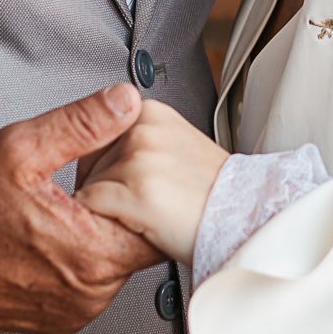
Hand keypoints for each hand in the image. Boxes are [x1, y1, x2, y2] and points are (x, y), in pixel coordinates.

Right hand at [0, 84, 159, 333]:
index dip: (147, 192)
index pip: (157, 224)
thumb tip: (125, 102)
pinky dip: (80, 261)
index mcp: (90, 254)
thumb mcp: (20, 149)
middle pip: (138, 244)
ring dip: (101, 237)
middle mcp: (89, 294)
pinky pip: (90, 286)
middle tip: (89, 187)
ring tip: (66, 211)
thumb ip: (82, 124)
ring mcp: (74, 313)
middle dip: (122, 212)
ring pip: (115, 265)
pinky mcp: (59, 323)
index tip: (129, 174)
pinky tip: (54, 238)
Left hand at [80, 100, 227, 265]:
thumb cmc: (210, 193)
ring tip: (152, 209)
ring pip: (90, 186)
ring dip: (111, 207)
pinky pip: (93, 207)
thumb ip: (136, 139)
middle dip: (106, 186)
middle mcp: (142, 128)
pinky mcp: (138, 190)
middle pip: (87, 162)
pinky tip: (143, 221)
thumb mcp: (173, 146)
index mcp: (149, 112)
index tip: (138, 181)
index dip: (107, 168)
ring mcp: (140, 158)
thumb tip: (95, 148)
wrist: (245, 218)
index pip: (95, 137)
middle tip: (149, 198)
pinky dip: (108, 221)